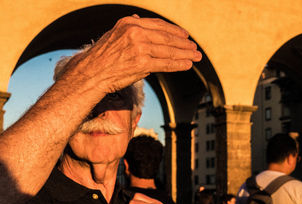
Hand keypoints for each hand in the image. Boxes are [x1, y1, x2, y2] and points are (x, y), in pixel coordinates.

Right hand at [60, 15, 201, 93]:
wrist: (91, 73)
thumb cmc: (102, 57)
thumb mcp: (114, 34)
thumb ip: (130, 28)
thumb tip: (139, 18)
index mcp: (129, 23)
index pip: (158, 25)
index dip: (174, 31)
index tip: (184, 36)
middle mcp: (135, 32)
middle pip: (167, 37)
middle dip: (183, 44)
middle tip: (195, 47)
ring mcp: (139, 47)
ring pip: (168, 51)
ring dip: (185, 54)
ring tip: (196, 57)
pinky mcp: (142, 63)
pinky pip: (165, 64)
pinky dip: (178, 64)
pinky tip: (187, 65)